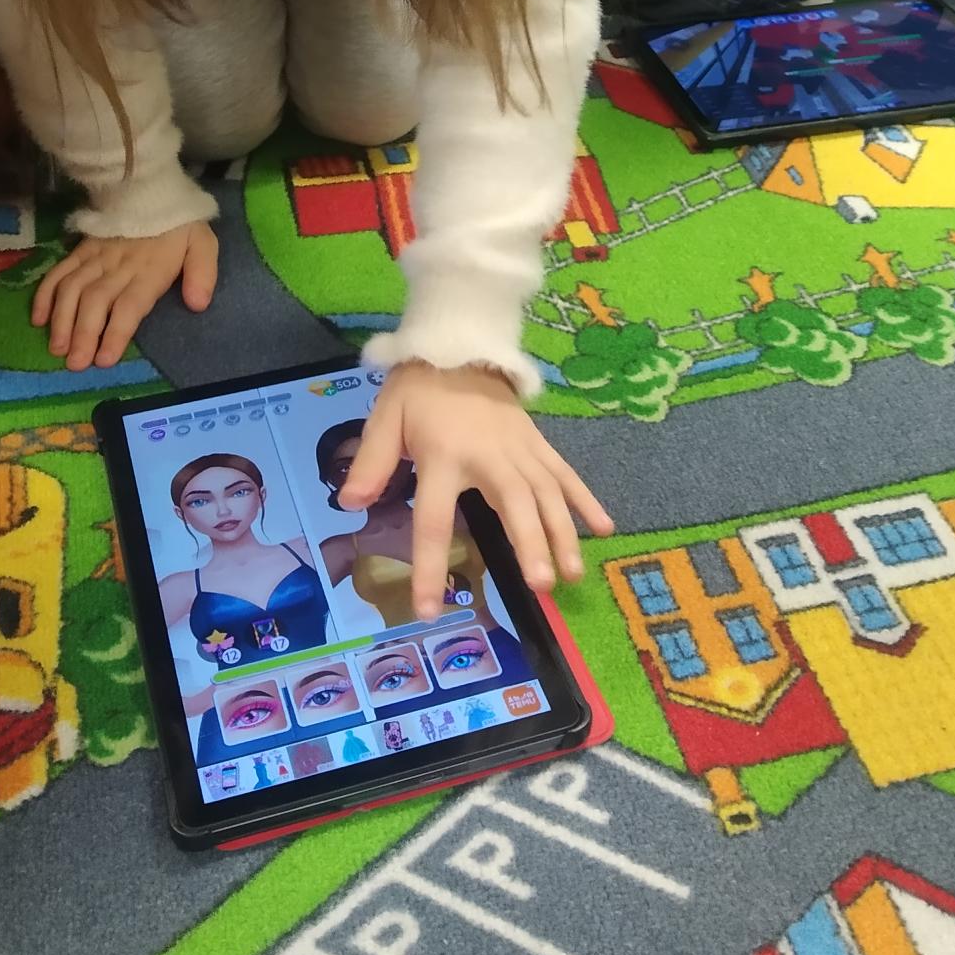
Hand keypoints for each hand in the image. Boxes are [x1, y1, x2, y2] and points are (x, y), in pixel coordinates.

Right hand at [31, 220, 218, 369]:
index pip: (130, 305)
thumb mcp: (202, 243)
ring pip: (72, 289)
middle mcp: (118, 266)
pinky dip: (45, 295)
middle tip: (76, 364)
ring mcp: (94, 257)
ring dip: (62, 320)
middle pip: (96, 302)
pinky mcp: (79, 250)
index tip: (105, 359)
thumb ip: (202, 273)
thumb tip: (198, 304)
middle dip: (84, 334)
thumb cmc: (178, 225)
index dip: (116, 332)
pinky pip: (58, 272)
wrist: (152, 188)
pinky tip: (38, 319)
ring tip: (57, 349)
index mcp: (149, 269)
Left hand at [341, 362, 614, 619]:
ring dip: (561, 533)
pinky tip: (604, 528)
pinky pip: (565, 473)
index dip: (430, 567)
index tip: (429, 611)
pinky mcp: (538, 442)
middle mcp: (488, 456)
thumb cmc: (419, 388)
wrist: (460, 343)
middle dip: (529, 544)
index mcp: (443, 456)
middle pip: (513, 504)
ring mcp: (519, 449)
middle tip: (541, 585)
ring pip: (546, 493)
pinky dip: (586, 499)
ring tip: (571, 574)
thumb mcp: (385, 418)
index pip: (435, 520)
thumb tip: (350, 504)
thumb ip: (371, 462)